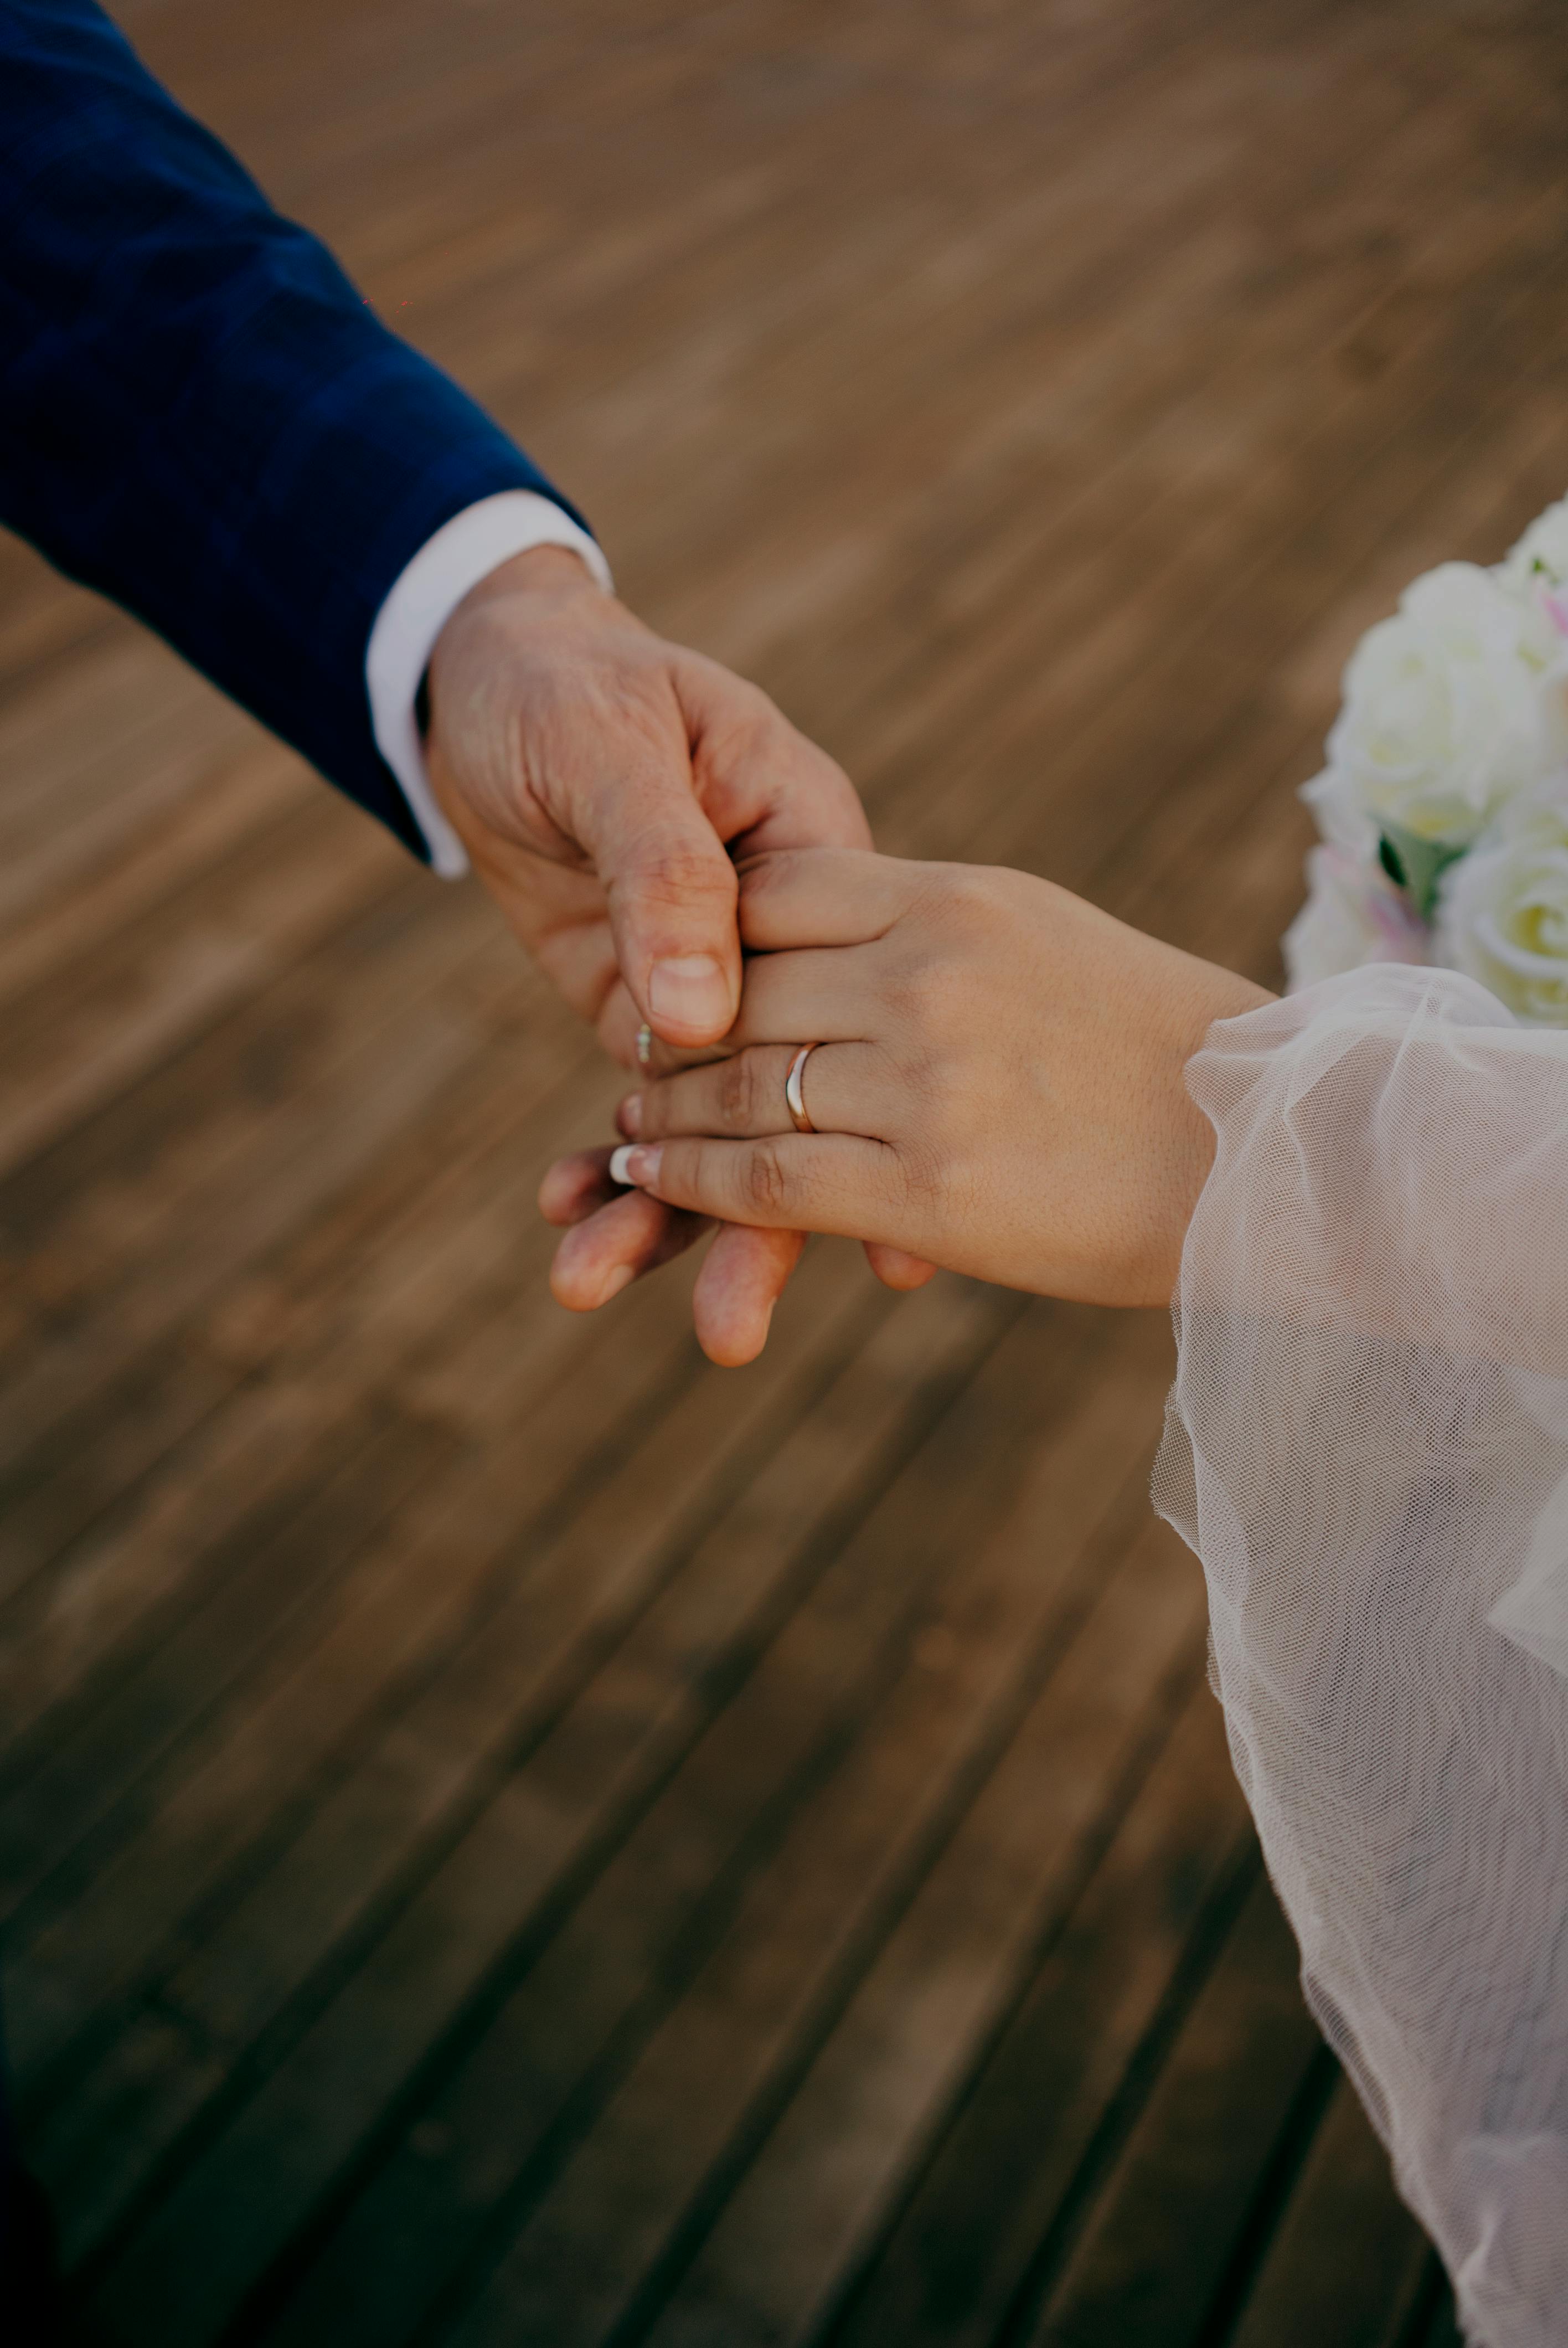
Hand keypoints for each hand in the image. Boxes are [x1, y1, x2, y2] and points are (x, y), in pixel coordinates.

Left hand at [426, 543, 878, 1331]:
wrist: (487, 681)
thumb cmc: (572, 686)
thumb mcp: (619, 748)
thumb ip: (663, 870)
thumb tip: (697, 1012)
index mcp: (819, 854)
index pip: (856, 1000)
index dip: (867, 1122)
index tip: (879, 1241)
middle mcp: (787, 944)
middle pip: (791, 1093)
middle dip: (758, 1219)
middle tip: (731, 1333)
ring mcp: (716, 989)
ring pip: (721, 1124)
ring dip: (669, 1218)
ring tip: (599, 1291)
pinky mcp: (646, 1015)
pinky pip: (645, 1113)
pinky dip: (609, 1171)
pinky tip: (573, 1231)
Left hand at [596, 848, 1272, 1311]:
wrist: (1275, 1157)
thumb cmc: (1174, 1054)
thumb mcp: (1055, 944)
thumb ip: (948, 935)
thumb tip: (867, 936)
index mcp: (962, 902)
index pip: (779, 890)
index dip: (707, 935)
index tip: (680, 974)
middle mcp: (930, 976)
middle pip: (741, 989)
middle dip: (668, 1032)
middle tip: (632, 1067)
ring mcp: (925, 1080)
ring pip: (738, 1087)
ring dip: (664, 1115)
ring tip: (630, 1134)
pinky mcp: (925, 1187)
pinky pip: (765, 1180)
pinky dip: (692, 1183)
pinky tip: (656, 1188)